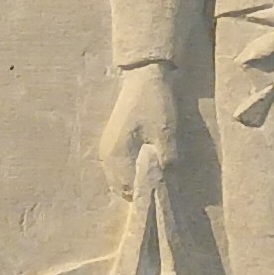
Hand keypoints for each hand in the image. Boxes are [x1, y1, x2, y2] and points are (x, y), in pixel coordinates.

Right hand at [97, 63, 183, 197]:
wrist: (144, 77)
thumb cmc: (155, 105)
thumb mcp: (166, 133)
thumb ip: (165, 160)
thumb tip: (167, 183)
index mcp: (118, 155)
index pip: (129, 189)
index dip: (145, 196)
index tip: (163, 197)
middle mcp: (107, 155)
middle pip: (120, 187)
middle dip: (138, 191)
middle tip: (160, 189)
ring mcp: (106, 147)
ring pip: (117, 178)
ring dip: (132, 182)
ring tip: (153, 179)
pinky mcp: (110, 141)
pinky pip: (115, 168)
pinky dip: (127, 172)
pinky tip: (143, 167)